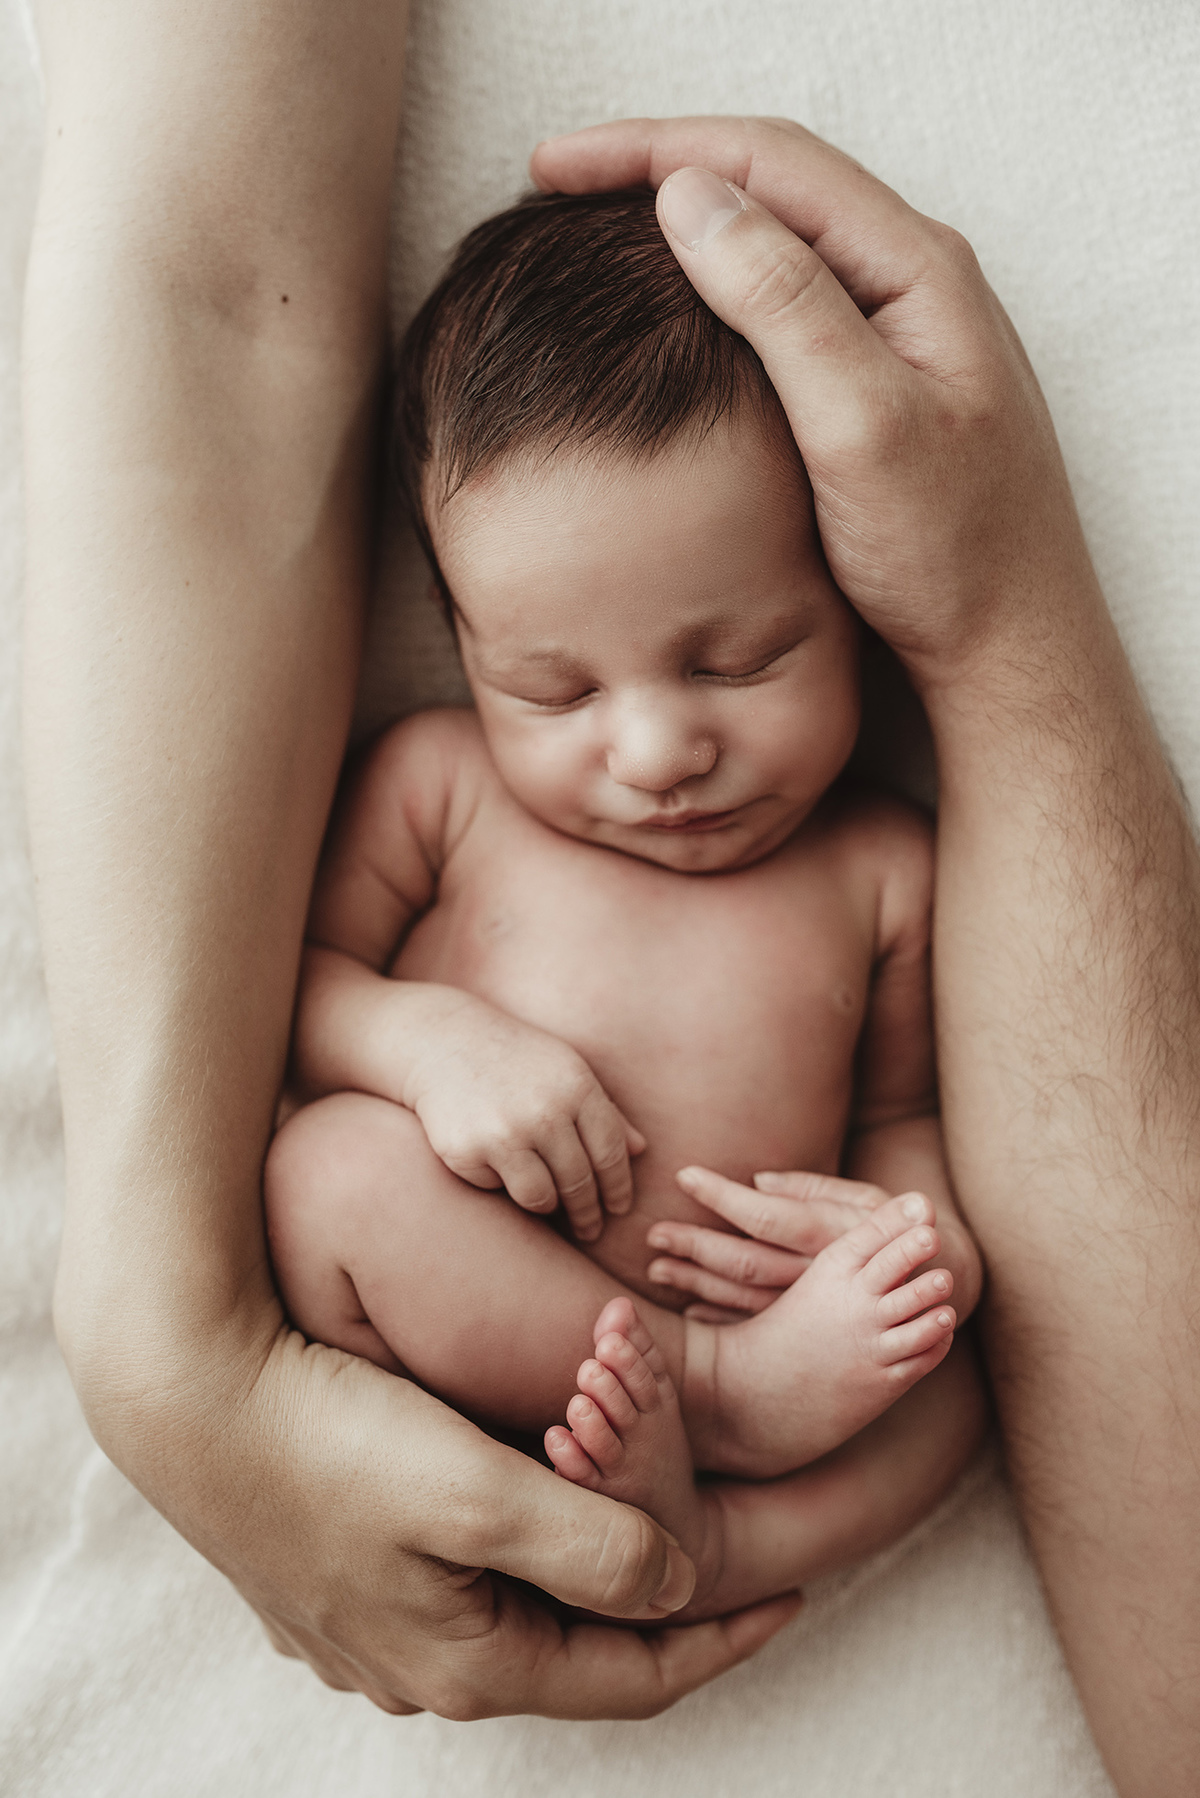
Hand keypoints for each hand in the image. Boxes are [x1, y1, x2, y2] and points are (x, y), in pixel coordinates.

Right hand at [72, 1302, 798, 1717]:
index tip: (791, 1595)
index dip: (721, 1641)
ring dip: (579, 1567)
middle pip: (572, 1648)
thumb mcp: (481, 1496)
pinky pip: (455, 1580)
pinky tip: (526, 1495)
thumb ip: (594, 1548)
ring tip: (635, 1510)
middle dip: (651, 1602)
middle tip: (722, 1543)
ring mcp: (370, 1628)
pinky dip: (512, 1548)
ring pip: (512, 1611)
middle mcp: (419, 1665)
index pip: (629, 1678)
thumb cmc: (335, 1440)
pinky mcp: (336, 1577)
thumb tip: (678, 1583)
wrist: (190, 1398)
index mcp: (467, 1662)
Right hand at [405, 994, 644, 1240]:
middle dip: (589, 1213)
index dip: (619, 1188)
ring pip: (541, 1198)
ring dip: (548, 1205)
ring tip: (548, 1202)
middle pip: (580, 1182)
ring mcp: (505, 1132)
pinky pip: (498, 1189)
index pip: (611, 1153)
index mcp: (577, 1087)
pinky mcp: (468, 1151)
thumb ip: (604, 1110)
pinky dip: (503, 1185)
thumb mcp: (566, 1070)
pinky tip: (498, 1167)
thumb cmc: (515, 1058)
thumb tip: (640, 1150)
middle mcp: (545, 1111)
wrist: (442, 1040)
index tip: (619, 1209)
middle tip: (591, 1231)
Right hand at [531, 118, 1102, 687]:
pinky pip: (785, 292)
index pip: (769, 162)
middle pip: (769, 180)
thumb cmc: (952, 555)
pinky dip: (712, 281)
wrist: (1009, 647)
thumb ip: (787, 307)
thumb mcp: (863, 430)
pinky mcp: (879, 375)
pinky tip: (664, 306)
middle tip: (554, 184)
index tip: (554, 169)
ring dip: (682, 219)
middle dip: (656, 168)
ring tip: (592, 229)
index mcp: (916, 269)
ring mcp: (898, 324)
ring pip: (775, 234)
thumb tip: (689, 197)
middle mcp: (912, 276)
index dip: (652, 150)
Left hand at [648, 1166, 889, 1320]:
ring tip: (658, 1269)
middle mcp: (817, 1276)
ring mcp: (812, 1309)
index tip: (684, 1175)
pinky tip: (691, 1313)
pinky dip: (722, 1320)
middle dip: (694, 1246)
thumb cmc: (901, 1229)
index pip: (763, 1214)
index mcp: (830, 1234)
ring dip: (697, 1284)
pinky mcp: (811, 1331)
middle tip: (653, 1234)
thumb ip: (813, 1189)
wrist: (944, 1286)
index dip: (721, 1195)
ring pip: (743, 1297)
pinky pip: (758, 1328)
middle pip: (743, 1262)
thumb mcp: (868, 1198)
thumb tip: (758, 1182)